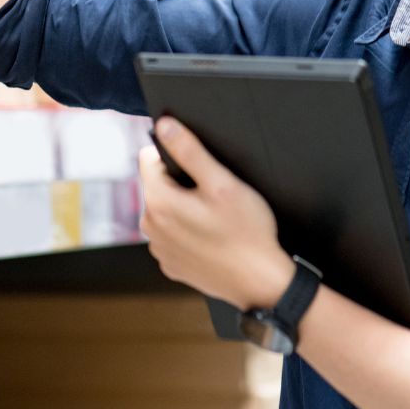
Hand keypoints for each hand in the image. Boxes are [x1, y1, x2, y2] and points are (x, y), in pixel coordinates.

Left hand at [139, 117, 294, 309]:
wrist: (260, 282)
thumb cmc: (246, 233)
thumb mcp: (222, 183)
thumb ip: (189, 151)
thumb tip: (165, 126)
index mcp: (158, 202)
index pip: (149, 159)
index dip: (175, 157)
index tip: (200, 170)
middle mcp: (151, 227)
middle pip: (158, 186)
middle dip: (181, 184)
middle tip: (214, 197)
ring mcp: (159, 249)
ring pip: (166, 211)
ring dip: (184, 209)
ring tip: (216, 219)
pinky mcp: (171, 264)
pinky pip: (173, 235)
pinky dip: (188, 232)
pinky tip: (212, 238)